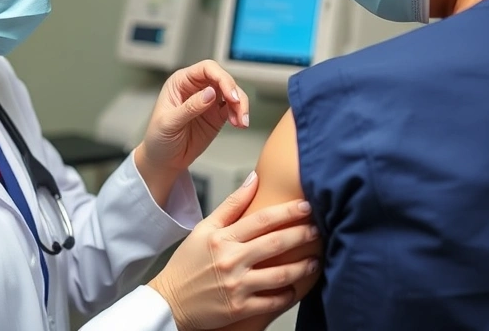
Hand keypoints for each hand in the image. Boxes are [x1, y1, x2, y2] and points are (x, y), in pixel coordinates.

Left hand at [139, 60, 249, 173]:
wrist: (163, 160)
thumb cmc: (158, 137)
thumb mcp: (169, 122)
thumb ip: (190, 107)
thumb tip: (210, 93)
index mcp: (181, 82)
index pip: (206, 69)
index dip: (221, 77)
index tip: (230, 93)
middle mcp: (196, 88)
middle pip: (223, 79)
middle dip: (234, 92)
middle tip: (238, 106)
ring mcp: (208, 101)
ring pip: (232, 93)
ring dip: (241, 105)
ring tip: (241, 121)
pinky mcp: (216, 115)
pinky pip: (233, 109)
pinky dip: (239, 115)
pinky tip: (239, 124)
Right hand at [148, 173, 318, 329]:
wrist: (169, 301)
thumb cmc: (187, 265)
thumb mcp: (203, 229)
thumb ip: (231, 204)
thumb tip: (253, 179)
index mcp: (221, 238)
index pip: (262, 219)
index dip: (288, 212)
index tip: (306, 207)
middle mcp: (230, 260)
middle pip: (276, 243)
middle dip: (302, 235)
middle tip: (318, 230)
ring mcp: (236, 286)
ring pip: (280, 275)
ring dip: (303, 267)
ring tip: (314, 260)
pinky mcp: (240, 309)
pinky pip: (273, 302)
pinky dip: (288, 295)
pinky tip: (295, 288)